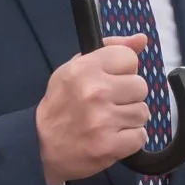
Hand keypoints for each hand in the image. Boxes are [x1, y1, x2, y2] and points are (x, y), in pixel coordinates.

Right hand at [36, 35, 151, 184]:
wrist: (41, 146)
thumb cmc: (62, 104)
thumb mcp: (75, 68)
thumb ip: (109, 49)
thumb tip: (141, 39)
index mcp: (85, 68)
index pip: (129, 58)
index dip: (123, 71)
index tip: (110, 81)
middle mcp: (95, 91)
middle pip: (141, 86)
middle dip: (128, 96)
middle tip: (109, 105)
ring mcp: (103, 120)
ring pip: (142, 112)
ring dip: (129, 119)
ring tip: (109, 122)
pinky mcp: (109, 145)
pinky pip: (140, 136)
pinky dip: (130, 140)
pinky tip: (112, 137)